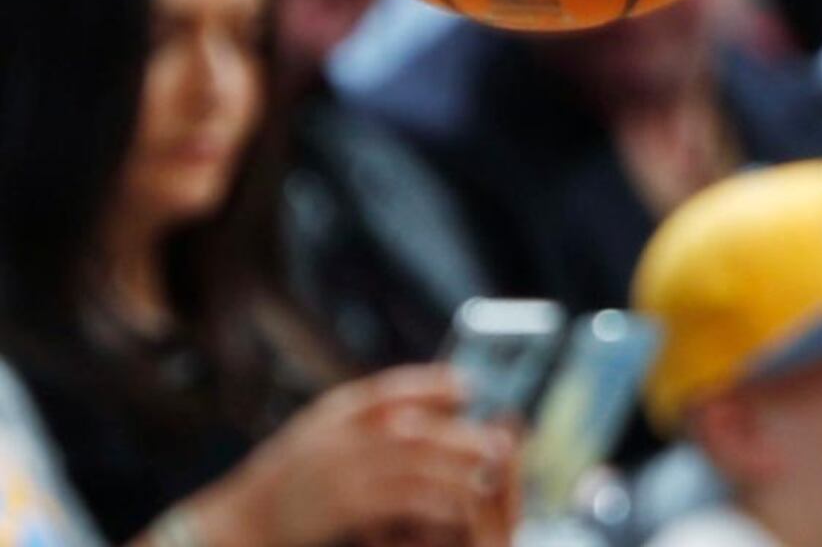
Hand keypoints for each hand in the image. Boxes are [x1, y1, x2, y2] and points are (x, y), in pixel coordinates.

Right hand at [190, 367, 517, 546]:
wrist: (237, 522)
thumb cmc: (286, 481)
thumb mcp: (319, 435)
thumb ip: (363, 421)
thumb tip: (426, 409)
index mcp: (331, 412)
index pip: (389, 389)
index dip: (433, 385)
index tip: (469, 387)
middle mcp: (335, 437)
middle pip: (411, 429)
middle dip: (458, 435)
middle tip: (497, 441)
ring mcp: (336, 473)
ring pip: (410, 467)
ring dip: (454, 470)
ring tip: (486, 477)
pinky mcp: (339, 508)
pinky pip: (397, 503)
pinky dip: (430, 503)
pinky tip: (454, 508)